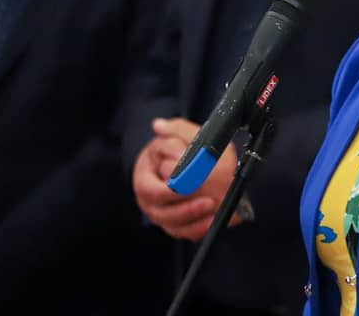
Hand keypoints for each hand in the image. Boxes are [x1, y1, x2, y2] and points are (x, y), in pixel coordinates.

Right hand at [131, 118, 243, 241]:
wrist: (187, 163)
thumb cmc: (177, 150)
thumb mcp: (177, 135)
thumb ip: (173, 130)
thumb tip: (160, 126)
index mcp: (145, 179)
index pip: (151, 190)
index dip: (168, 190)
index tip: (184, 186)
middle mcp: (150, 202)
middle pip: (163, 213)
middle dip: (186, 208)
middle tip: (207, 201)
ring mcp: (164, 215)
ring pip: (174, 226)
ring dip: (195, 220)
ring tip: (213, 208)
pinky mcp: (179, 224)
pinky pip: (186, 233)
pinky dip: (199, 229)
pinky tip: (214, 220)